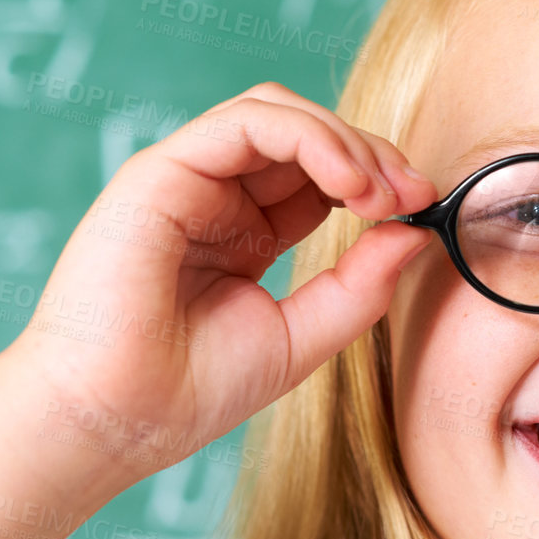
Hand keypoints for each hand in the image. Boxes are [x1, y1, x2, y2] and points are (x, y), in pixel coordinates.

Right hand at [0, 81, 434, 487]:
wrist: (113, 424)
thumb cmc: (188, 392)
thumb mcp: (301, 337)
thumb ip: (359, 285)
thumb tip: (416, 233)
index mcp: (243, 231)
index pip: (320, 173)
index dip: (378, 178)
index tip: (425, 207)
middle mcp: (213, 195)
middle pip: (306, 134)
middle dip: (373, 154)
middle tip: (416, 194)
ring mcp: (184, 178)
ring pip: (278, 113)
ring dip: (346, 141)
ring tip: (385, 192)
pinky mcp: (160, 172)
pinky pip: (246, 123)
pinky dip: (309, 139)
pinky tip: (350, 184)